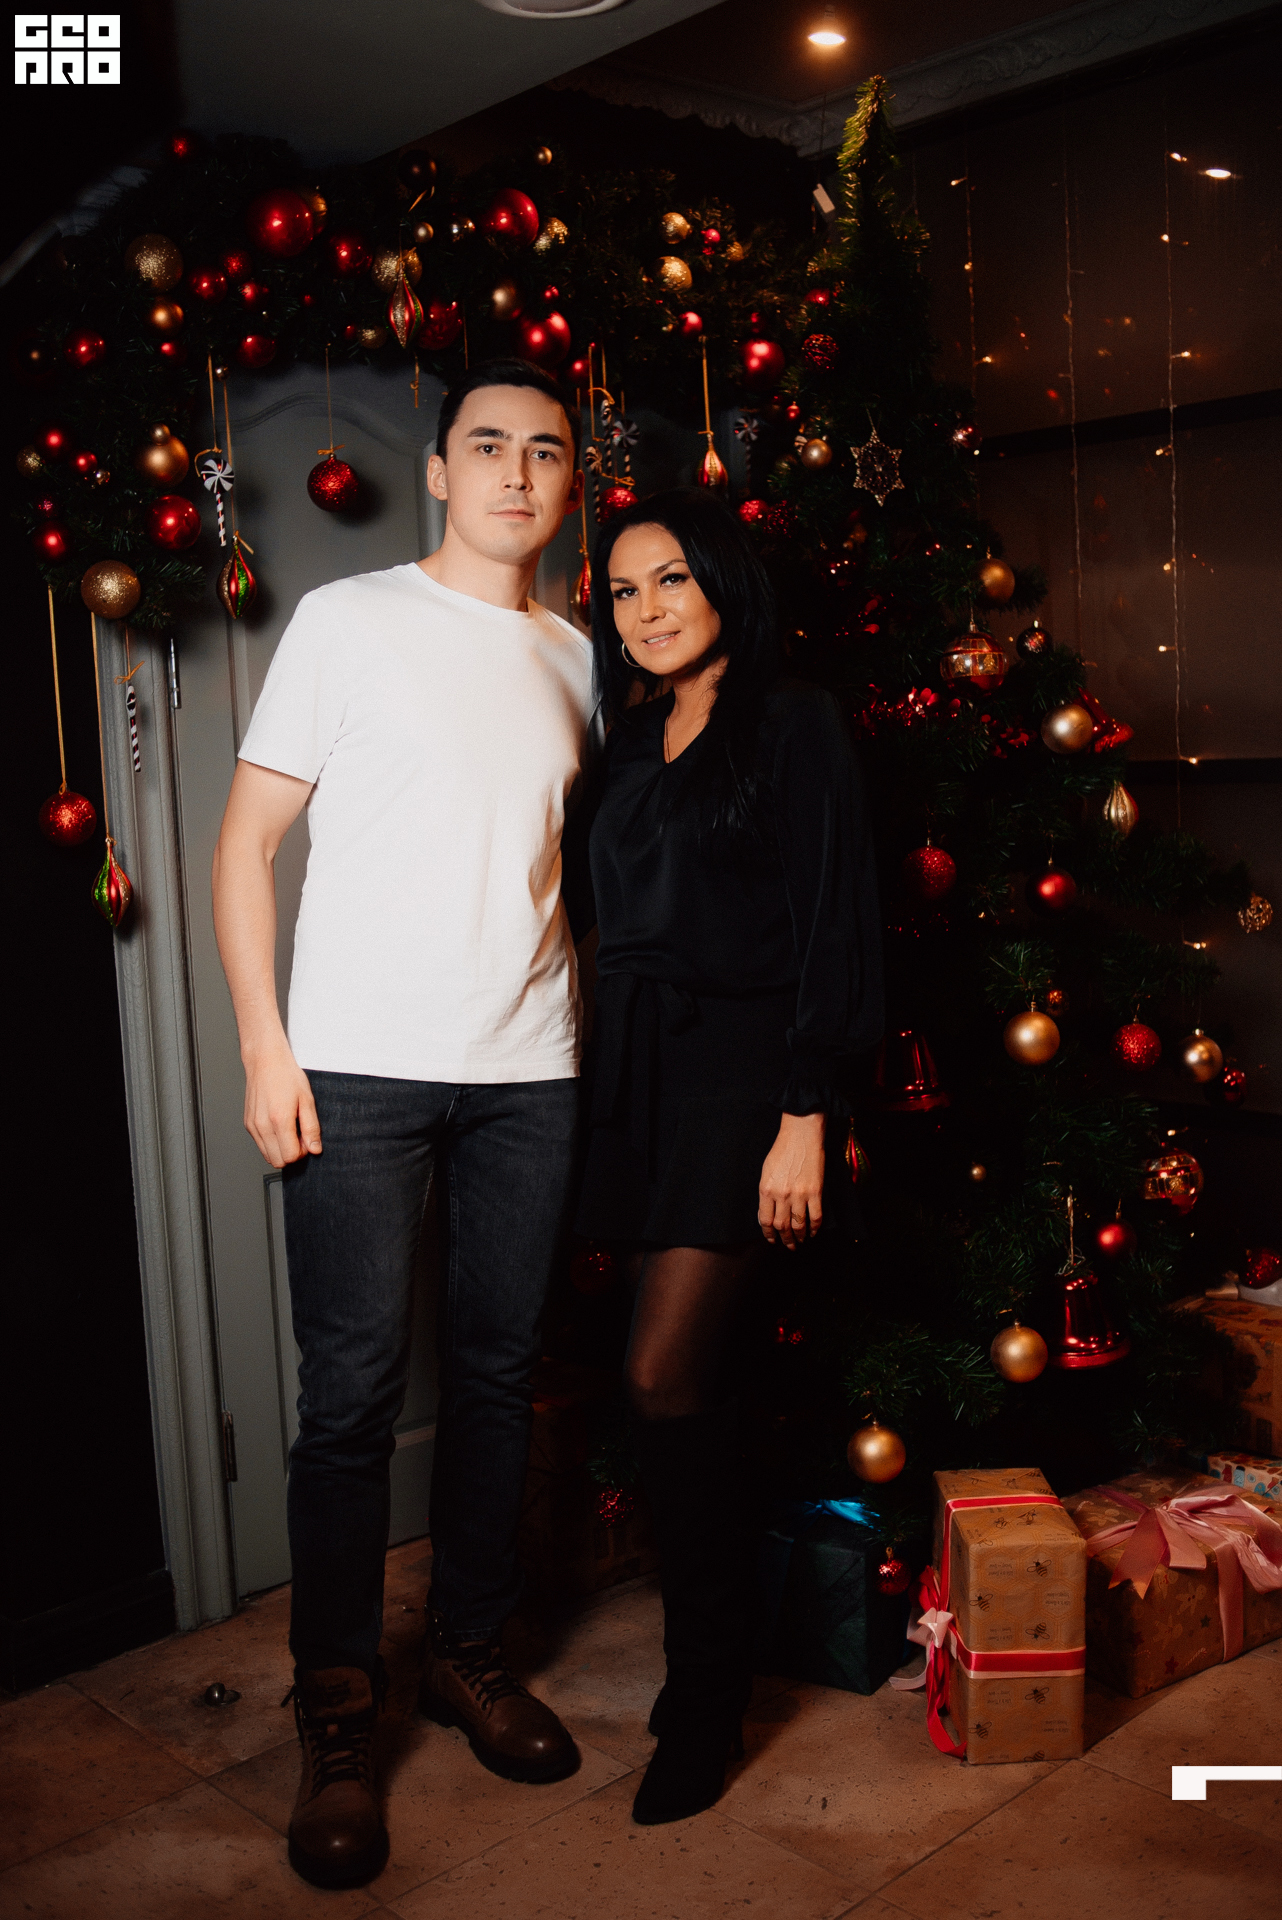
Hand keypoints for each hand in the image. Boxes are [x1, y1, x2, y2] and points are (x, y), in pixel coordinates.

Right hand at [243, 1041, 321, 1168]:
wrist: (265, 1061)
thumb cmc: (287, 1076)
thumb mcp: (307, 1100)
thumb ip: (311, 1128)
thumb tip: (314, 1149)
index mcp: (279, 1120)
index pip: (290, 1156)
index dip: (302, 1151)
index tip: (306, 1138)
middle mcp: (262, 1125)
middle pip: (278, 1161)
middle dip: (291, 1153)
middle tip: (298, 1135)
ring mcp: (252, 1125)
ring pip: (267, 1155)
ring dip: (280, 1149)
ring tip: (289, 1129)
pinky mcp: (248, 1123)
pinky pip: (260, 1145)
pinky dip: (271, 1142)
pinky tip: (278, 1125)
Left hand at [759, 1112, 824, 1249]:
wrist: (801, 1135)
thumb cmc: (782, 1150)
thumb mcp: (766, 1171)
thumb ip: (766, 1193)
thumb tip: (768, 1212)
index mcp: (766, 1190)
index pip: (765, 1221)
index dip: (769, 1234)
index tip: (772, 1239)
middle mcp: (781, 1195)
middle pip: (782, 1227)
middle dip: (785, 1240)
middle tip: (788, 1246)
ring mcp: (799, 1195)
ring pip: (799, 1225)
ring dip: (799, 1237)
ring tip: (800, 1242)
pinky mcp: (815, 1192)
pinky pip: (816, 1217)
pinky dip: (815, 1228)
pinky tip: (813, 1232)